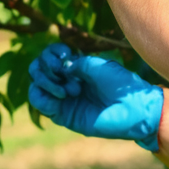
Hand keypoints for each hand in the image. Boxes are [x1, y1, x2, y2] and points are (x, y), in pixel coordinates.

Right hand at [28, 43, 164, 151]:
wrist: (132, 110)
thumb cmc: (120, 85)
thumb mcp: (97, 66)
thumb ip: (76, 63)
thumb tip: (60, 68)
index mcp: (77, 69)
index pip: (51, 57)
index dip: (52, 53)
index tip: (65, 54)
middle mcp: (67, 82)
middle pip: (39, 69)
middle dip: (47, 66)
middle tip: (62, 71)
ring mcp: (64, 99)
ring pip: (36, 85)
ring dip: (46, 81)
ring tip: (67, 89)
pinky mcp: (63, 115)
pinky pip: (39, 103)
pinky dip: (41, 96)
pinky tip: (60, 95)